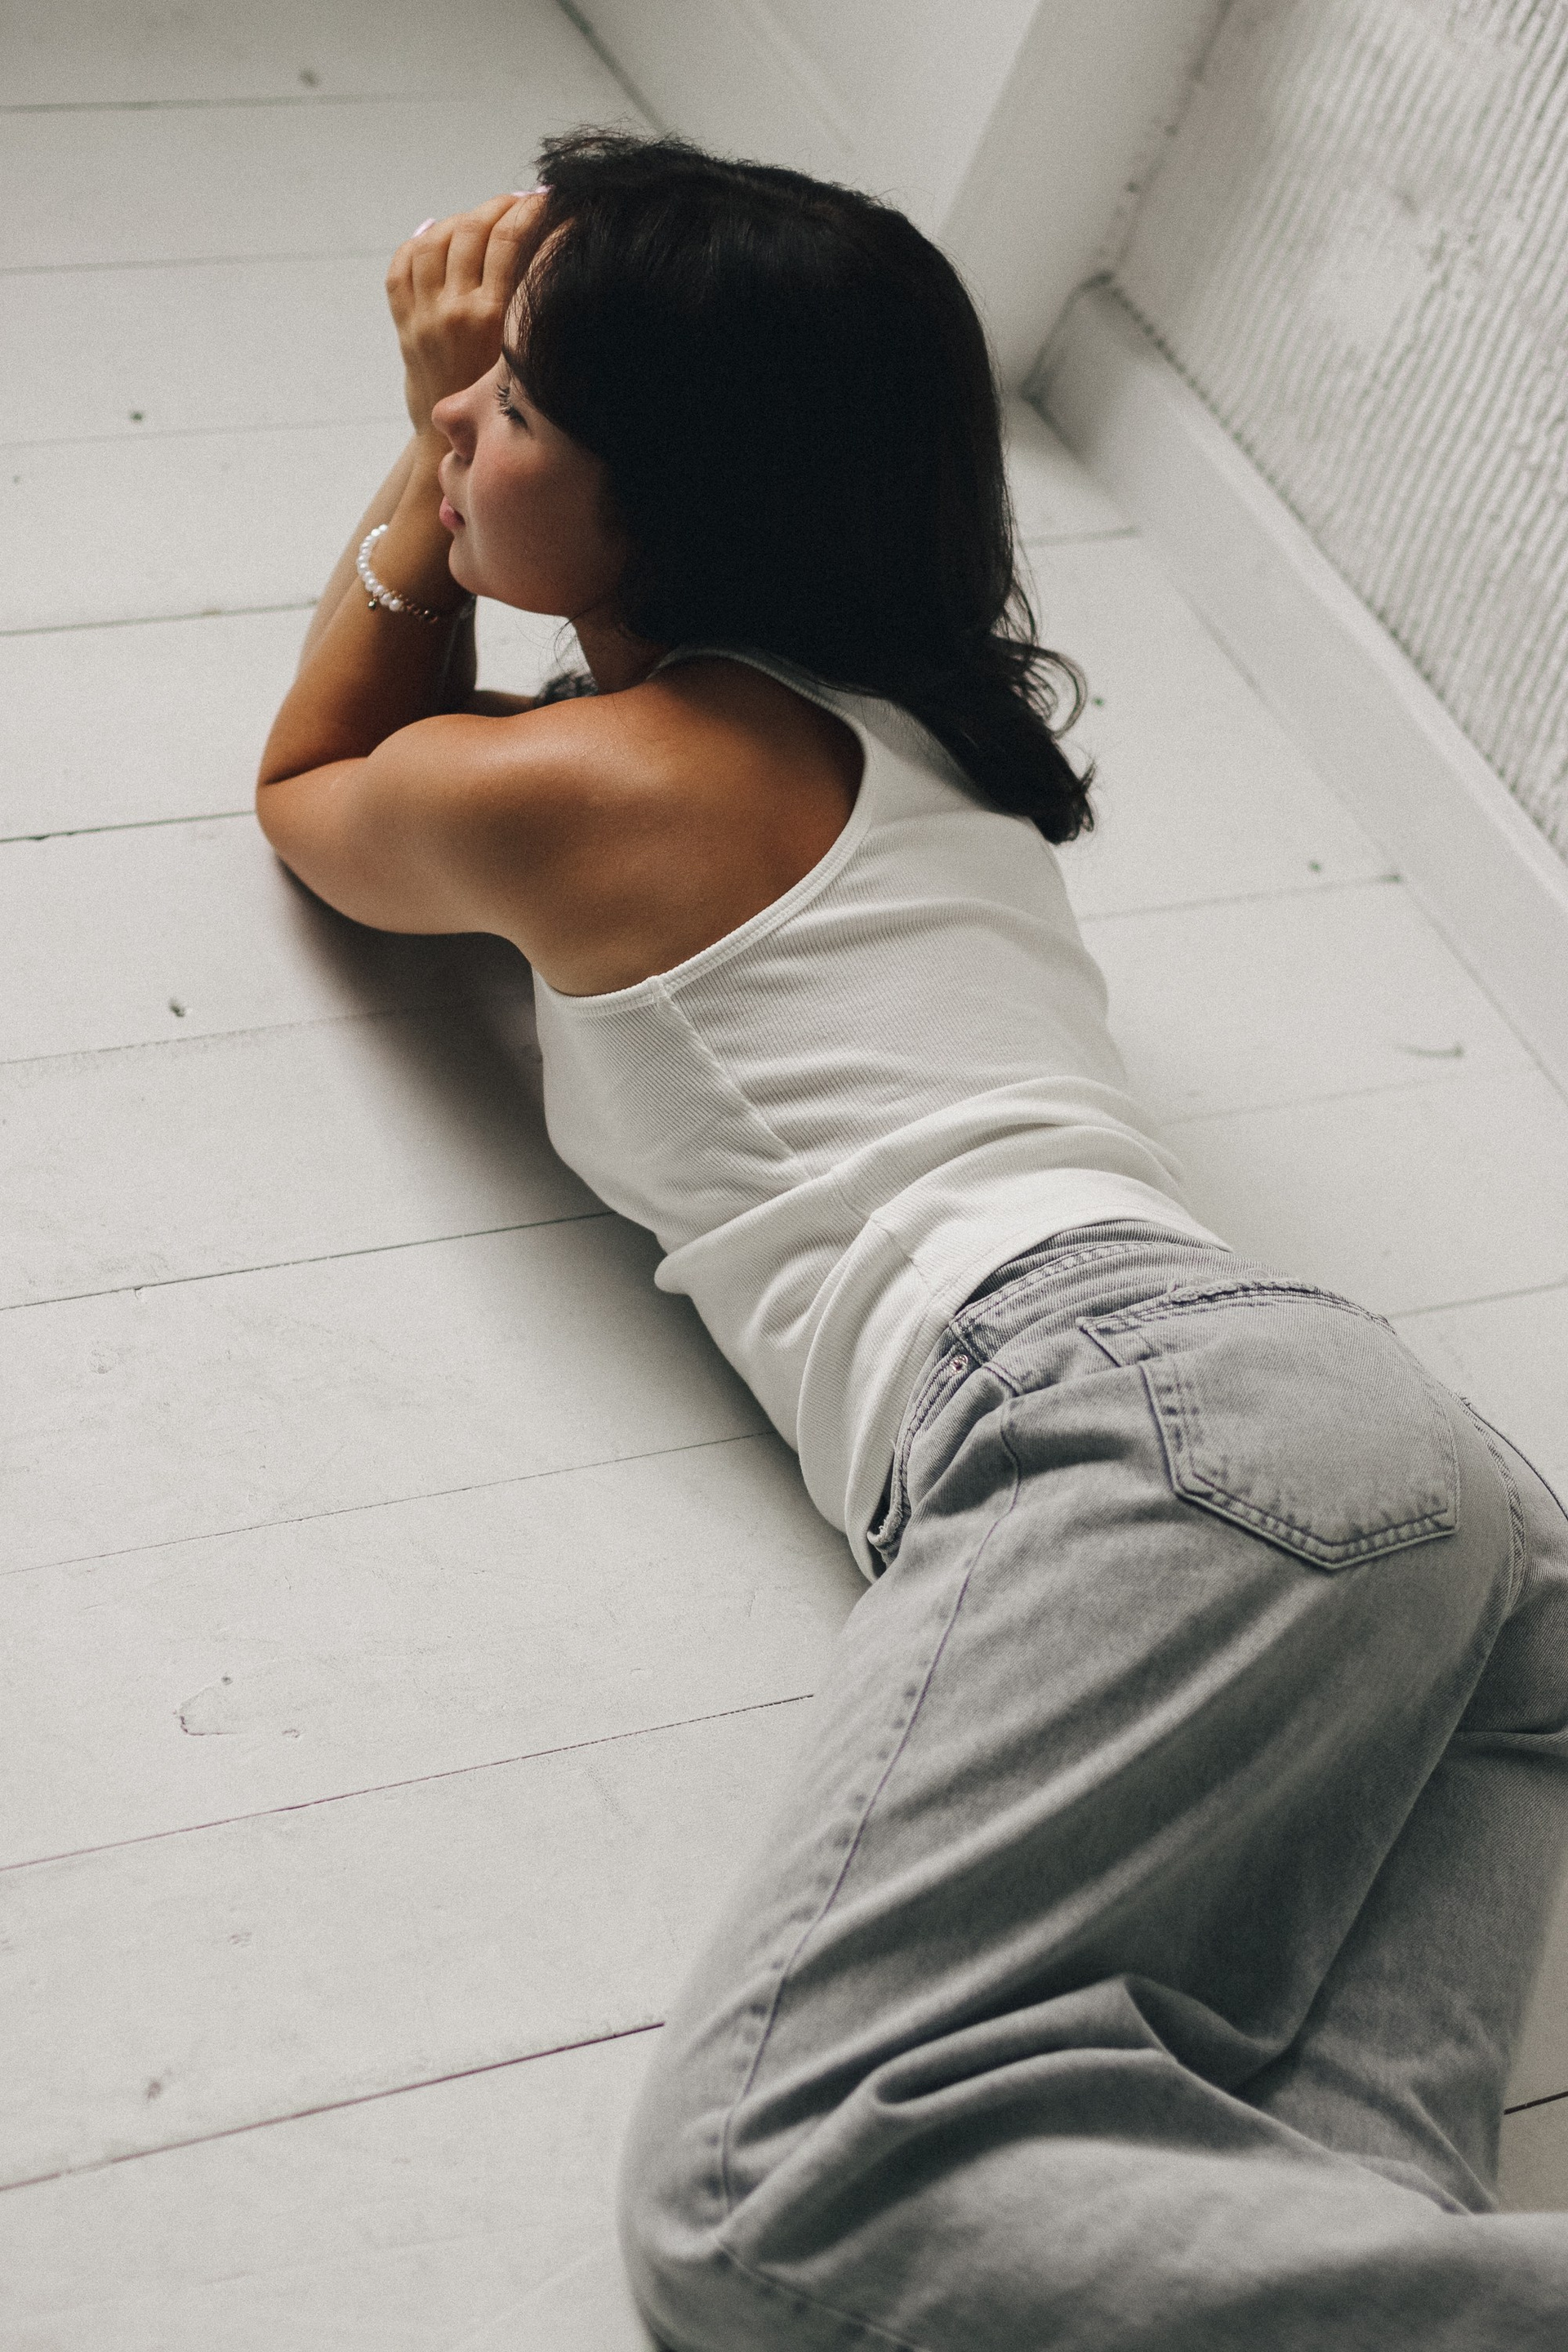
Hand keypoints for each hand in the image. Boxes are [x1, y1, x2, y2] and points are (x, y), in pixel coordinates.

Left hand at [385, 192, 548, 438]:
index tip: (546, 197)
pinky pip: (402, 266)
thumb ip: (528, 305)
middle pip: (471, 229)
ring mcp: (423, 316)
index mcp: (489, 319)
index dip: (528, 209)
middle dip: (497, 207)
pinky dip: (418, 244)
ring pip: (434, 240)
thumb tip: (548, 245)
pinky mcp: (404, 324)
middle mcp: (453, 312)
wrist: (453, 446)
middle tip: (517, 204)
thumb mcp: (525, 354)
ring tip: (482, 221)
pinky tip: (437, 236)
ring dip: (460, 220)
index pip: (509, 240)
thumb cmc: (503, 405)